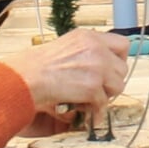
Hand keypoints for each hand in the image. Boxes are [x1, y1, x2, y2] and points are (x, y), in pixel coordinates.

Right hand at [0, 29, 129, 112]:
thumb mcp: (65, 47)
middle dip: (112, 80)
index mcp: (89, 36)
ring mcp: (97, 67)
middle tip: (100, 88)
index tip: (112, 68)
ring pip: (118, 86)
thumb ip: (85, 52)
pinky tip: (87, 111)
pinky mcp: (93, 87)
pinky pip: (104, 103)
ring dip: (106, 95)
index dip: (119, 59)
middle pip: (122, 67)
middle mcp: (96, 48)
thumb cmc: (37, 66)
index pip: (122, 44)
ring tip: (91, 99)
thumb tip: (100, 65)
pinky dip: (96, 110)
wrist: (26, 77)